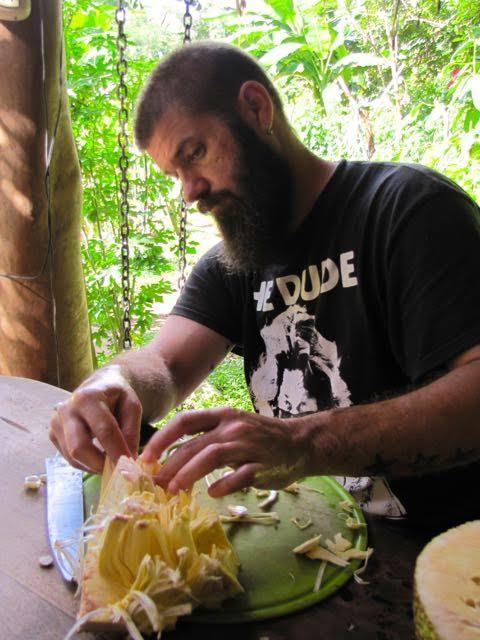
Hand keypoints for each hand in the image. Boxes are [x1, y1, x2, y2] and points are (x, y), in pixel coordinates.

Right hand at [49, 365, 141, 472]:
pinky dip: (86, 464)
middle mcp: (66, 409)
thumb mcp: (132, 407)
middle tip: (119, 471)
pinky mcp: (53, 434)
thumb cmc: (117, 396)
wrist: (99, 386)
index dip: (118, 452)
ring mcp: (56, 422)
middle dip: (101, 464)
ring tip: (112, 464)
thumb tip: (128, 459)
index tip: (130, 468)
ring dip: (94, 466)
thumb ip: (131, 432)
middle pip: (79, 448)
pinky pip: (69, 458)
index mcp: (88, 398)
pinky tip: (99, 457)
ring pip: (72, 457)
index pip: (104, 430)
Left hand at [140, 407, 308, 496]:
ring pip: (212, 456)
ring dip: (189, 473)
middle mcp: (233, 428)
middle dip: (169, 464)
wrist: (300, 443)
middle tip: (153, 482)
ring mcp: (248, 446)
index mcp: (223, 415)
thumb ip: (206, 437)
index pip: (185, 421)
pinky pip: (240, 476)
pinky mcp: (262, 466)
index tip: (145, 456)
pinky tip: (212, 493)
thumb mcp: (233, 427)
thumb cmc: (260, 437)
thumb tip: (169, 456)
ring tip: (173, 489)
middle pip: (194, 444)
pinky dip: (224, 484)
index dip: (162, 438)